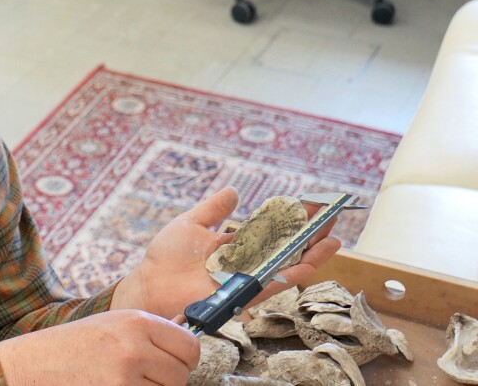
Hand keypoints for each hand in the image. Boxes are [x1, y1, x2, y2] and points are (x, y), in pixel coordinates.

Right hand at [0, 310, 199, 385]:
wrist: (29, 368)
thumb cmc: (69, 347)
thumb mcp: (109, 325)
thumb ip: (148, 331)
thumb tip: (187, 336)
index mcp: (135, 322)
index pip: (190, 346)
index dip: (185, 357)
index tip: (175, 362)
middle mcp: (133, 348)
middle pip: (181, 375)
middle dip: (167, 379)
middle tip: (143, 376)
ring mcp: (124, 380)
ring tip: (124, 382)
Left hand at [110, 187, 341, 318]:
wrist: (149, 284)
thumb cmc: (164, 258)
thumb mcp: (191, 223)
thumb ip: (214, 209)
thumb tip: (234, 191)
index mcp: (235, 245)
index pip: (271, 229)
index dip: (292, 217)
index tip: (313, 203)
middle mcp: (245, 262)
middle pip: (286, 247)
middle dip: (310, 234)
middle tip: (333, 217)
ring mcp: (246, 278)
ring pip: (287, 266)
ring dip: (312, 253)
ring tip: (334, 239)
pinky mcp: (243, 293)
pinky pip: (274, 284)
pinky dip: (294, 273)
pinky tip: (312, 262)